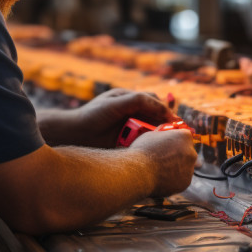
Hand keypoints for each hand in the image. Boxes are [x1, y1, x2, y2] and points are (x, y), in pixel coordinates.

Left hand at [38, 88, 175, 147]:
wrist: (75, 135)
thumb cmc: (93, 115)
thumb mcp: (117, 103)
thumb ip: (140, 101)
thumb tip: (163, 108)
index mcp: (130, 100)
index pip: (154, 102)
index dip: (166, 111)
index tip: (176, 121)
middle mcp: (132, 113)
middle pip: (156, 118)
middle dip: (166, 126)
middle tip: (176, 135)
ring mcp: (129, 128)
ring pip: (151, 132)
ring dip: (158, 137)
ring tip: (166, 144)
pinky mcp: (126, 143)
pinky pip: (142, 144)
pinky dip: (148, 146)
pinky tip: (153, 151)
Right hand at [130, 129, 198, 197]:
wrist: (138, 173)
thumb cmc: (142, 152)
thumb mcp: (152, 135)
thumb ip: (164, 135)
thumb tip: (165, 135)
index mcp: (184, 137)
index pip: (185, 137)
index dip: (176, 141)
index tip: (170, 145)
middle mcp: (191, 152)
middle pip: (187, 152)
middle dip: (178, 154)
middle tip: (164, 158)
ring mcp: (189, 168)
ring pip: (185, 166)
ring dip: (176, 167)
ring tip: (160, 169)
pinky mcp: (185, 182)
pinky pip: (181, 179)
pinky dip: (174, 179)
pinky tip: (162, 177)